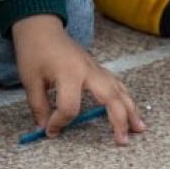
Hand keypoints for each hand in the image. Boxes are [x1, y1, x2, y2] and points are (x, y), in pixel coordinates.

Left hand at [11, 14, 144, 143]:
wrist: (41, 28)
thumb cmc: (34, 52)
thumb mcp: (30, 80)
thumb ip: (39, 106)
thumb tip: (45, 128)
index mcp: (70, 74)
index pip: (70, 107)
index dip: (59, 123)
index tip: (49, 130)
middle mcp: (88, 71)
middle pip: (110, 98)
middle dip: (119, 120)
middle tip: (123, 141)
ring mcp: (96, 68)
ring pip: (119, 90)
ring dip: (131, 109)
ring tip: (139, 128)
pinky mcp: (97, 67)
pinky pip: (116, 83)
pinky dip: (125, 97)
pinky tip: (130, 109)